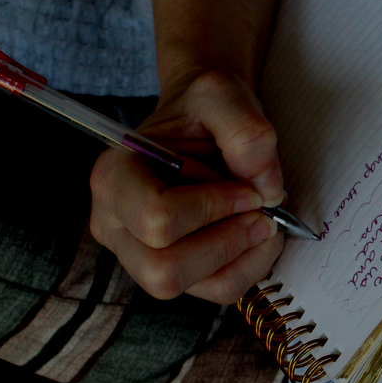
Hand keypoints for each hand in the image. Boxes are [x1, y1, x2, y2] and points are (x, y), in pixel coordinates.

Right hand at [89, 70, 285, 302]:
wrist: (202, 119)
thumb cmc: (202, 108)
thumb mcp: (222, 94)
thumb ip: (246, 133)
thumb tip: (267, 191)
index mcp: (114, 176)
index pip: (156, 219)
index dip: (213, 209)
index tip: (248, 189)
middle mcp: (114, 222)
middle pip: (163, 270)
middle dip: (227, 242)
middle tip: (261, 210)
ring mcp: (138, 253)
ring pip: (192, 287)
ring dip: (242, 256)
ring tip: (264, 220)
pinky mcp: (173, 268)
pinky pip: (215, 288)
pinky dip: (250, 267)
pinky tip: (259, 235)